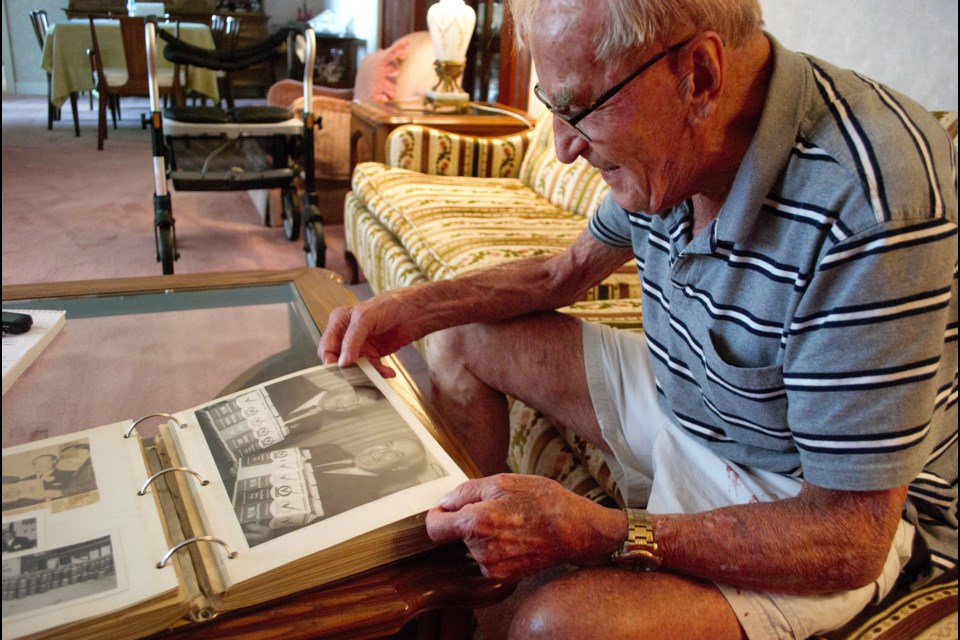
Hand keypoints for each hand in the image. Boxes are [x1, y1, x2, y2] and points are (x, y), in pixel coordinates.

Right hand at [318, 293, 421, 377]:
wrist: (416, 311)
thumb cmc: (390, 305)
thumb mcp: (365, 318)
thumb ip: (352, 340)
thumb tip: (342, 362)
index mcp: (339, 322)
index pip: (326, 347)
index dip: (330, 361)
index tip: (340, 370)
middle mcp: (347, 335)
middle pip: (339, 360)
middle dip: (349, 369)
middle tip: (359, 376)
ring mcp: (360, 345)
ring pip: (356, 367)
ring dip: (367, 373)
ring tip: (379, 373)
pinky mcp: (374, 353)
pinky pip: (371, 368)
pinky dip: (379, 372)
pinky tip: (388, 372)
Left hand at [425, 474, 624, 581]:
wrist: (575, 531)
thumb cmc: (544, 502)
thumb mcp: (503, 482)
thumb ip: (466, 492)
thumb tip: (445, 502)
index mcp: (477, 523)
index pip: (435, 528)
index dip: (437, 515)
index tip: (444, 509)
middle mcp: (481, 549)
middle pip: (455, 535)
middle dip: (467, 520)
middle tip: (495, 508)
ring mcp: (492, 566)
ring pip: (472, 546)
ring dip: (482, 534)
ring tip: (510, 521)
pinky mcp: (503, 575)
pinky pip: (486, 558)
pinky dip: (494, 547)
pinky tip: (515, 536)